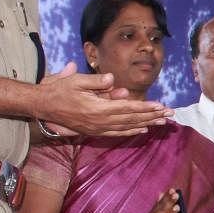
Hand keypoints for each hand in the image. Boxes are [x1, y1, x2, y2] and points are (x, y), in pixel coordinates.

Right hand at [36, 62, 171, 136]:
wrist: (43, 106)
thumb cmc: (59, 90)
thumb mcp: (76, 80)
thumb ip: (95, 81)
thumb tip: (112, 79)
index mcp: (98, 108)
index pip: (128, 108)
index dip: (146, 108)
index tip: (161, 106)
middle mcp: (100, 121)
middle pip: (132, 119)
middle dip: (152, 116)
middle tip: (170, 115)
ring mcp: (97, 128)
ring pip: (127, 127)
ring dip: (146, 124)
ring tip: (162, 122)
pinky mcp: (94, 131)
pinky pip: (117, 133)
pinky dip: (131, 132)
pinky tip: (143, 130)